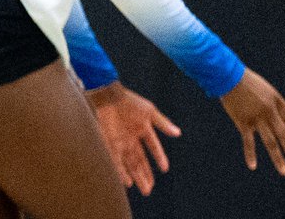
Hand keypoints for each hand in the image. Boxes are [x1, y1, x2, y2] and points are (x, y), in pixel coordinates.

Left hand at [87, 81, 180, 195]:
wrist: (107, 96)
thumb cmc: (128, 101)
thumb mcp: (149, 112)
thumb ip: (163, 124)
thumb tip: (178, 133)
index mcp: (141, 128)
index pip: (152, 146)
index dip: (159, 157)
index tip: (165, 168)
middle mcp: (131, 137)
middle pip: (140, 160)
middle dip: (145, 174)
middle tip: (149, 189)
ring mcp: (120, 141)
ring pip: (130, 164)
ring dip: (136, 177)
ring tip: (143, 190)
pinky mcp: (109, 143)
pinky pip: (116, 161)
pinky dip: (122, 172)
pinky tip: (127, 182)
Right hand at [220, 68, 284, 174]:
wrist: (228, 75)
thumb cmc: (244, 80)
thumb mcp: (263, 88)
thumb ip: (270, 101)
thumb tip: (272, 116)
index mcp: (276, 100)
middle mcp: (270, 111)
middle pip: (284, 134)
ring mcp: (256, 118)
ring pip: (270, 142)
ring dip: (278, 158)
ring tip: (284, 171)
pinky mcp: (243, 122)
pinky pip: (248, 141)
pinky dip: (250, 154)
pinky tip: (252, 166)